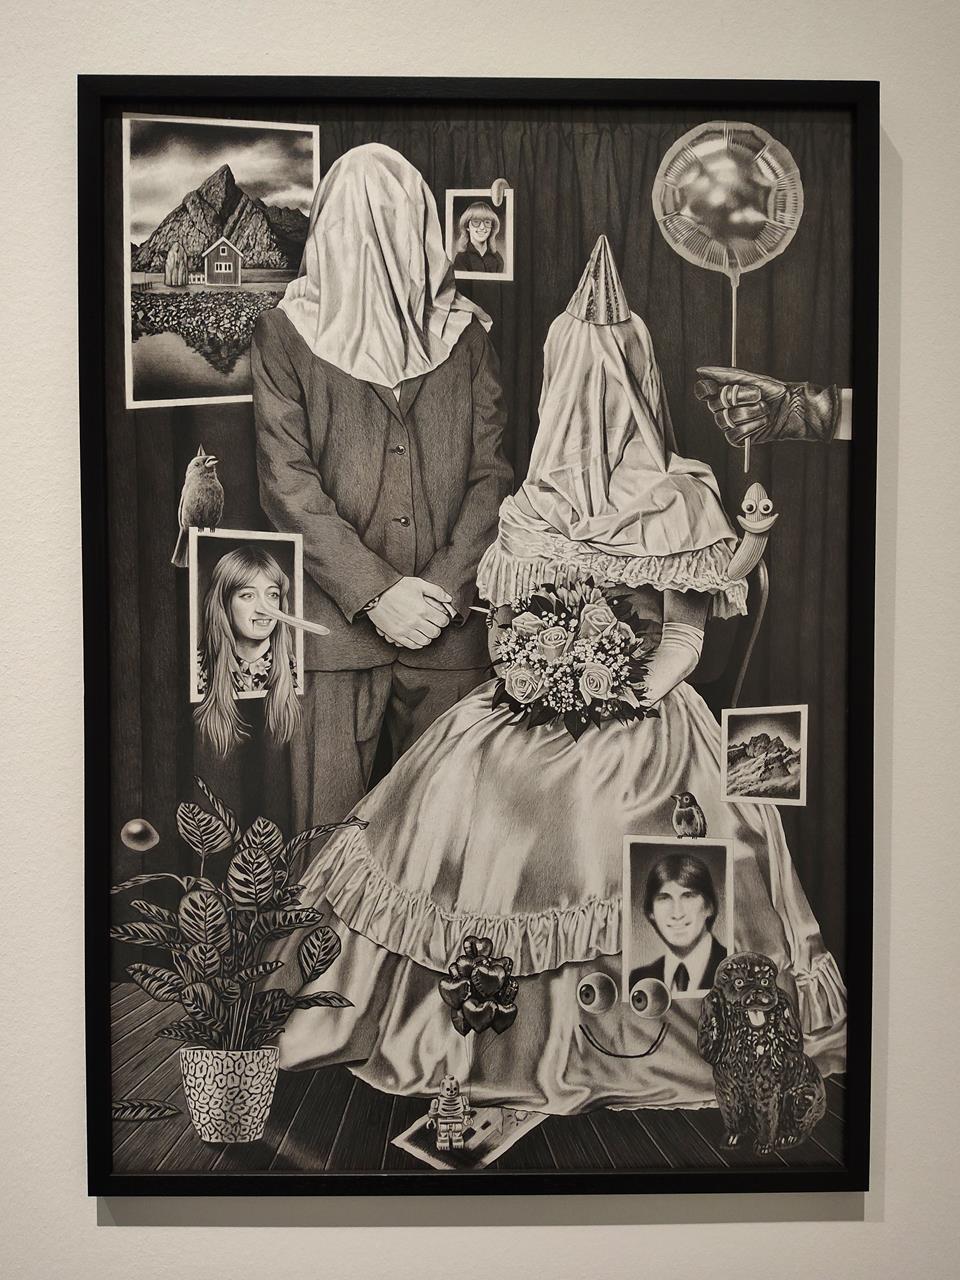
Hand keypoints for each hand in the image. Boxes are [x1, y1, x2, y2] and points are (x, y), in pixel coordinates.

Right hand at [365, 577, 453, 649]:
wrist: (375, 592)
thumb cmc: (396, 587)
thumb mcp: (418, 583)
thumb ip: (436, 591)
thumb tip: (449, 599)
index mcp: (422, 608)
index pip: (442, 621)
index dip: (444, 620)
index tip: (441, 617)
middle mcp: (415, 621)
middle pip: (435, 633)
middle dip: (437, 628)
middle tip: (433, 624)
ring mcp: (405, 630)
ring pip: (425, 641)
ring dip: (428, 637)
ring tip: (425, 630)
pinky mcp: (395, 635)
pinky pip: (411, 645)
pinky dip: (417, 643)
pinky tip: (417, 636)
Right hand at [694, 366, 840, 445]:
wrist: (793, 407)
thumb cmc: (774, 391)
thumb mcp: (751, 378)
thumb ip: (725, 374)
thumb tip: (701, 371)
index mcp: (722, 392)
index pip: (702, 391)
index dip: (705, 390)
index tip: (714, 388)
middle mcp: (722, 409)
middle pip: (716, 404)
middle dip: (741, 397)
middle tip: (758, 395)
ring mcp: (729, 424)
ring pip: (728, 420)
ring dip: (751, 412)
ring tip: (765, 409)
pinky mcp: (738, 439)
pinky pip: (735, 434)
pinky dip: (753, 426)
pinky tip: (763, 422)